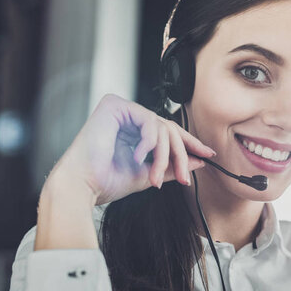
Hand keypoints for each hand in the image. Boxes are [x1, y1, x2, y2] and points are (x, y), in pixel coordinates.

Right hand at [50, 94, 214, 204]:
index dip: (189, 143)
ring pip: (161, 126)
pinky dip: (148, 142)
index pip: (168, 132)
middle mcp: (128, 117)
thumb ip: (172, 166)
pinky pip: (147, 119)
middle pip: (168, 128)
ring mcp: (121, 109)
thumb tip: (198, 161)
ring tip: (156, 177)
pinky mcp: (114, 105)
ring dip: (163, 155)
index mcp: (134, 131)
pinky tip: (138, 157)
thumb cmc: (107, 181)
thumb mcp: (149, 175)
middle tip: (184, 178)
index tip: (208, 154)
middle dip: (180, 154)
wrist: (83, 185)